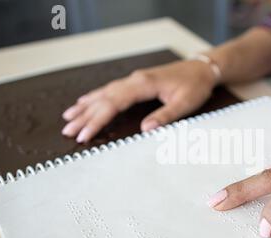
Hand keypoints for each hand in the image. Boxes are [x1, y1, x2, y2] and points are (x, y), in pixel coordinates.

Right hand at [62, 59, 216, 142]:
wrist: (202, 69)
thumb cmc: (195, 86)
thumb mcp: (185, 103)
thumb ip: (165, 116)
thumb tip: (145, 129)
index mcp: (143, 84)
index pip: (113, 103)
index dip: (97, 120)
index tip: (85, 134)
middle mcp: (134, 80)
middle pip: (103, 98)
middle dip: (85, 116)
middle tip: (68, 131)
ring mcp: (134, 79)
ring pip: (104, 93)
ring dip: (86, 106)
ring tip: (68, 118)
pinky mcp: (136, 82)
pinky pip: (110, 89)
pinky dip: (95, 97)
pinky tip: (85, 101)